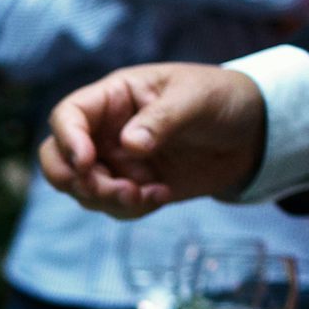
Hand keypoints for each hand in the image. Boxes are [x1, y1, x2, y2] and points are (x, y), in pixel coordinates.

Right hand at [40, 63, 267, 218]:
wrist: (251, 134)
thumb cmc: (220, 99)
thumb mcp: (195, 99)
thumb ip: (161, 119)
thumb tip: (128, 145)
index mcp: (113, 99)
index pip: (67, 116)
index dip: (67, 140)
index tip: (86, 162)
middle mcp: (104, 132)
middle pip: (57, 160)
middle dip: (77, 181)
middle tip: (114, 190)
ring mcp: (116, 163)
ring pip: (83, 190)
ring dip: (109, 200)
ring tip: (150, 193)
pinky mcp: (132, 188)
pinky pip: (112, 208)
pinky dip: (131, 209)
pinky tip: (162, 195)